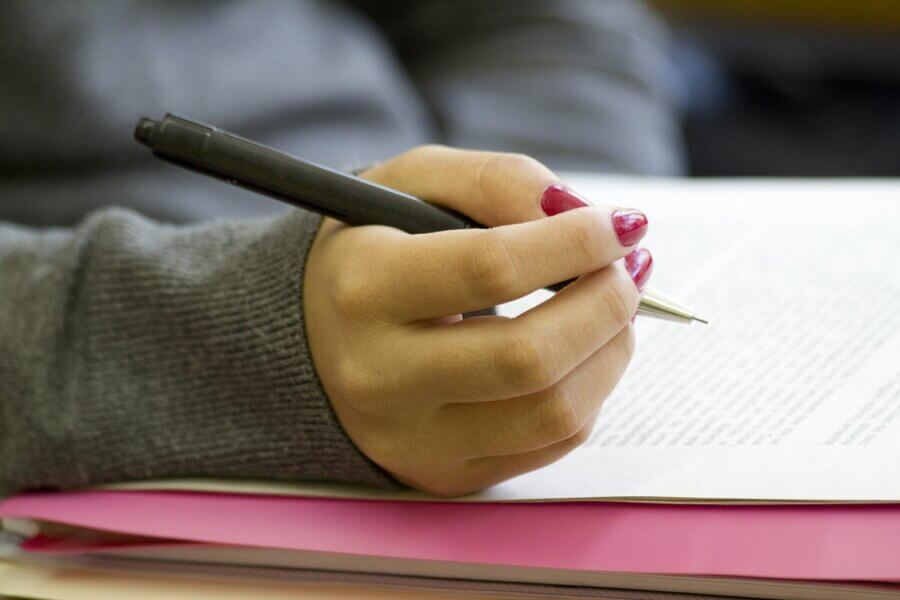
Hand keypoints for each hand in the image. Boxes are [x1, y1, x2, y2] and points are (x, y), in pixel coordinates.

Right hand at [304, 146, 651, 495]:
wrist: (315, 335)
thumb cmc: (376, 247)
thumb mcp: (415, 184)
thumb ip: (496, 180)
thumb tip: (583, 215)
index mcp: (363, 288)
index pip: (490, 268)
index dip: (575, 243)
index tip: (621, 224)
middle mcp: (378, 376)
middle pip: (528, 357)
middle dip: (607, 304)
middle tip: (630, 268)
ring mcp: (411, 438)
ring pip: (552, 412)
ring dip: (612, 350)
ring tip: (613, 305)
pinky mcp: (445, 472)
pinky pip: (551, 443)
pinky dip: (590, 390)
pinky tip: (580, 350)